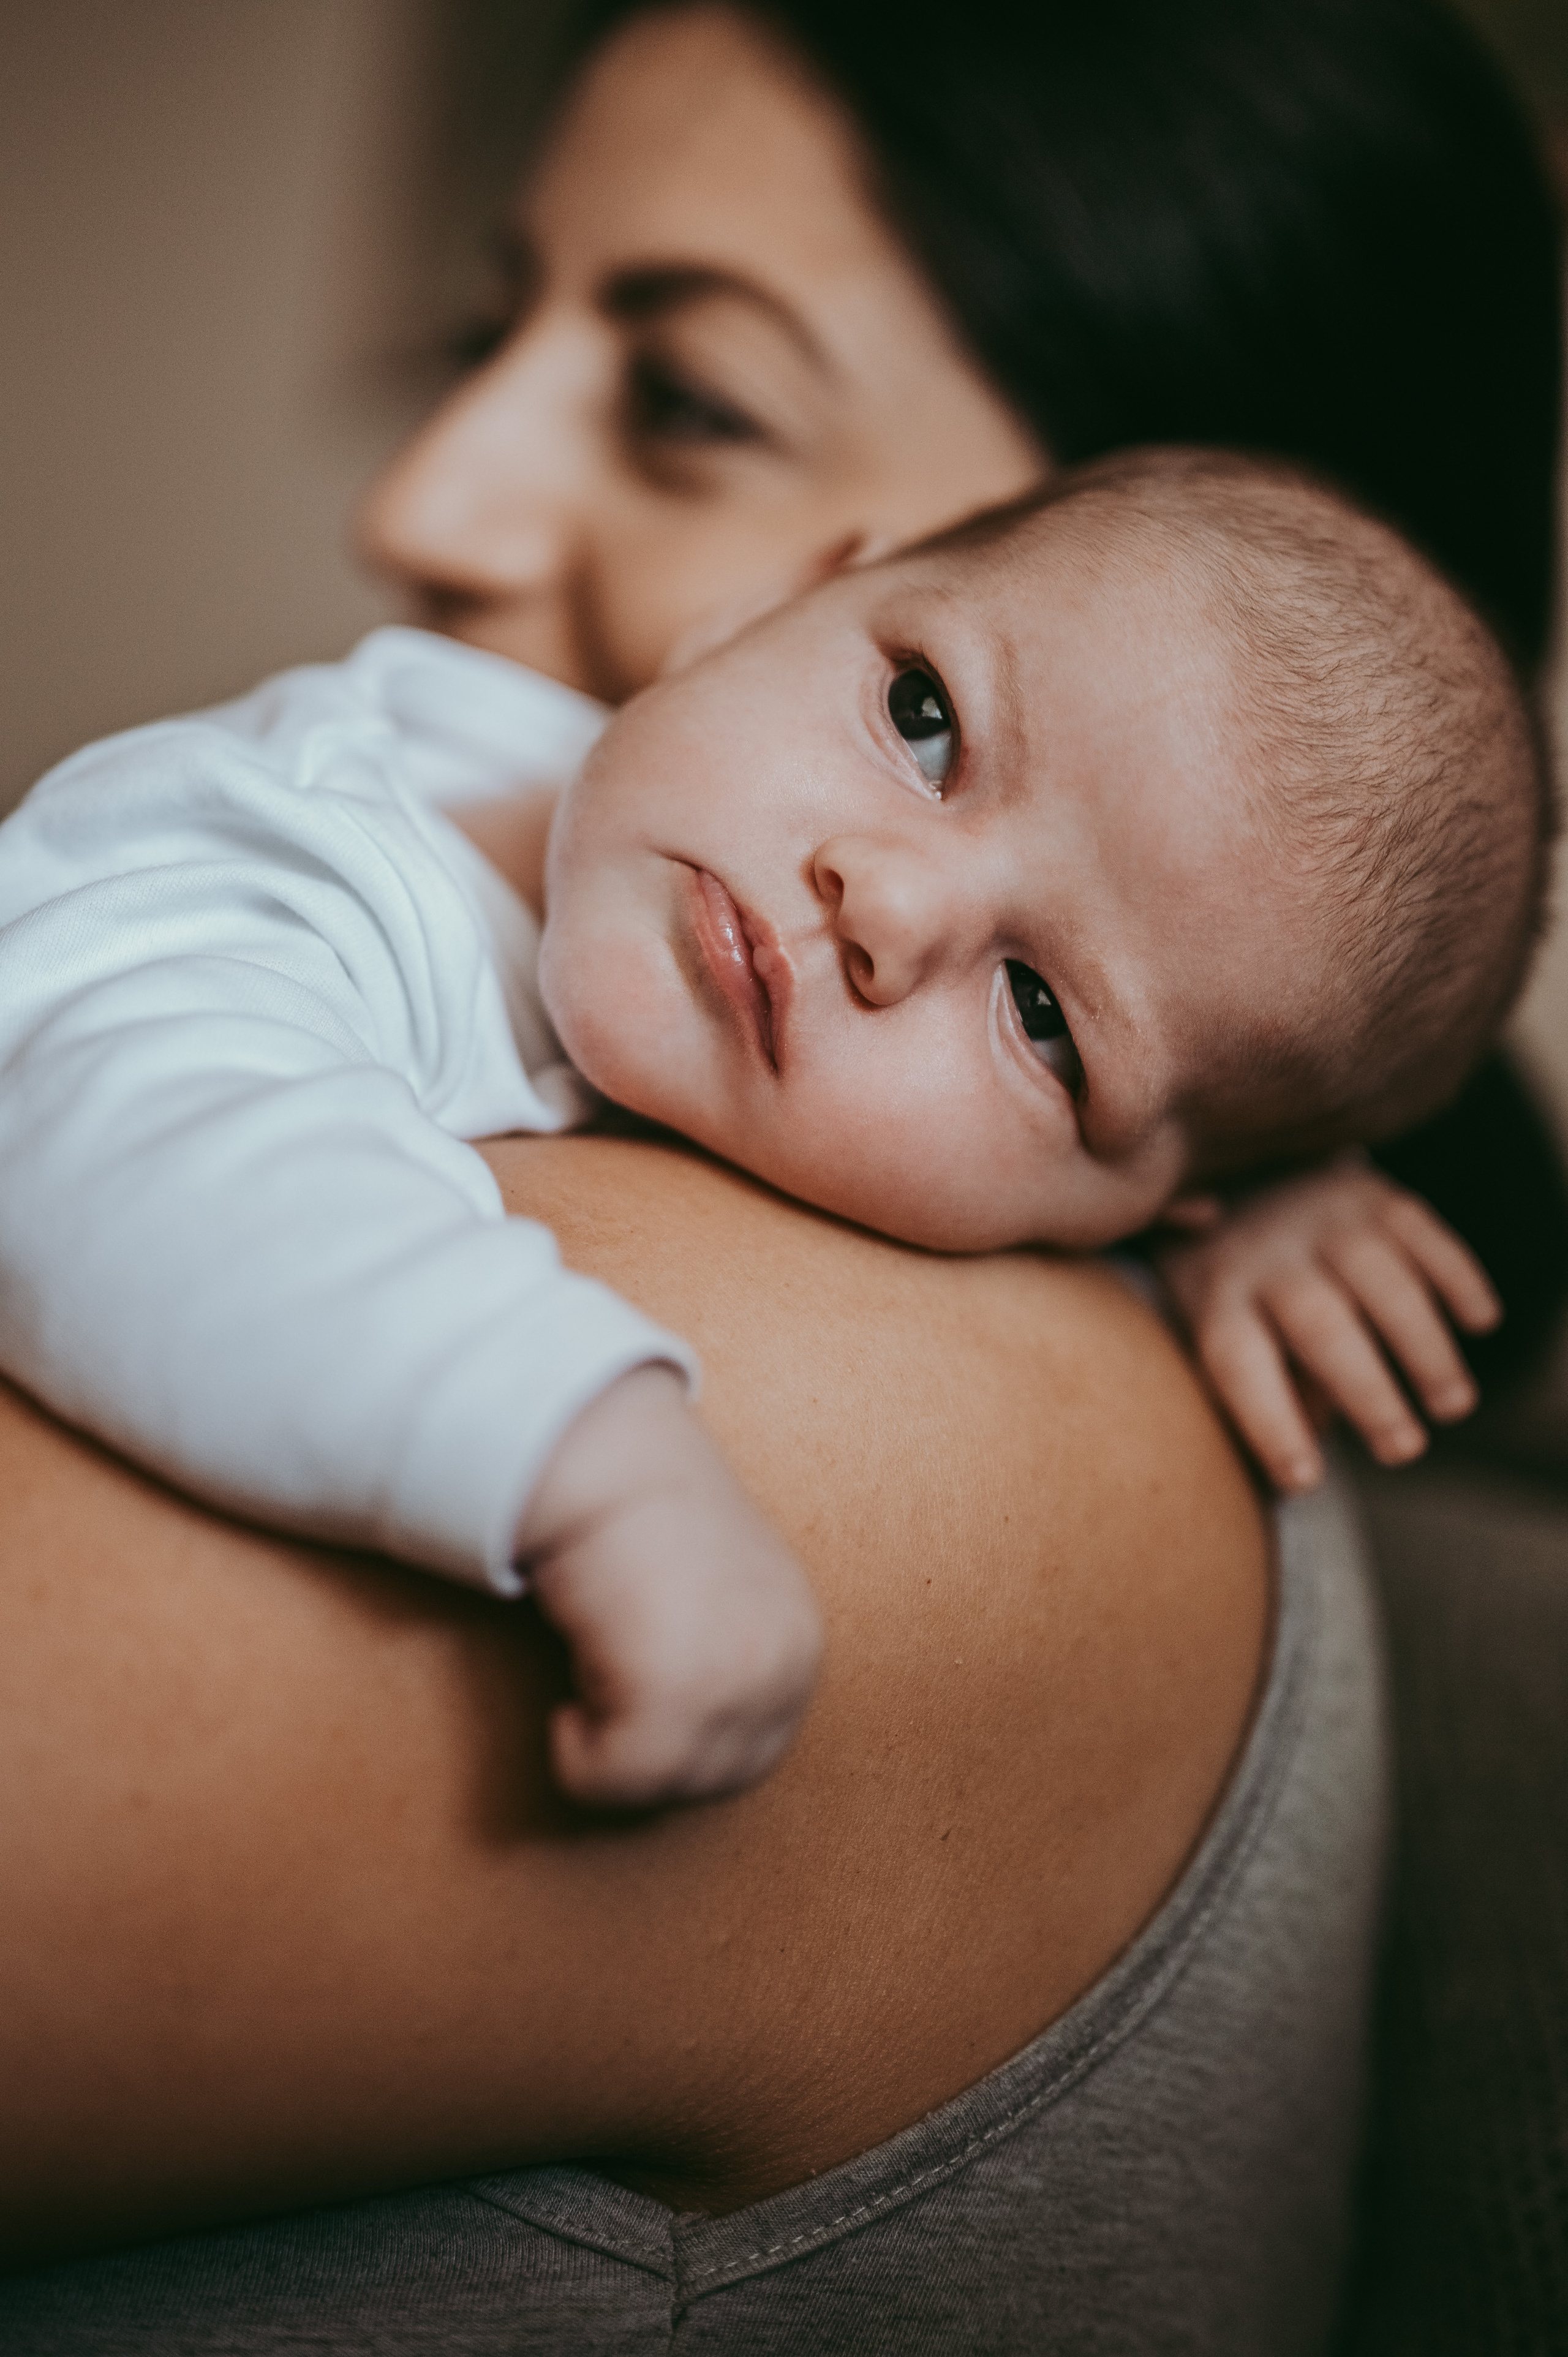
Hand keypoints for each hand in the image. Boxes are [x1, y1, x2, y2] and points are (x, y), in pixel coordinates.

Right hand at [515, 1366, 823, 1807]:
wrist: (605, 1458)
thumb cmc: (638, 1516)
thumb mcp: (721, 1592)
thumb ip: (727, 1656)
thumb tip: (691, 1740)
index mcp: (799, 1641)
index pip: (757, 1752)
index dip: (684, 1751)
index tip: (631, 1717)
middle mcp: (783, 1665)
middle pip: (714, 1779)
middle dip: (649, 1761)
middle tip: (599, 1709)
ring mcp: (736, 1680)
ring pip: (663, 1786)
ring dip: (609, 1757)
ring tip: (582, 1689)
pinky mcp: (676, 1688)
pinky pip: (618, 1778)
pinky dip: (577, 1757)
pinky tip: (564, 1703)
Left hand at [1152, 1155, 1501, 1492]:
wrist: (1243, 1173)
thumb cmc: (1233, 1287)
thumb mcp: (1216, 1331)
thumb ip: (1264, 1392)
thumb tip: (1303, 1453)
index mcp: (1216, 1297)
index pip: (1237, 1364)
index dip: (1270, 1424)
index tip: (1304, 1481)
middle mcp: (1267, 1253)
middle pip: (1320, 1325)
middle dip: (1367, 1392)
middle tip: (1403, 1451)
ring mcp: (1323, 1217)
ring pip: (1382, 1282)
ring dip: (1424, 1347)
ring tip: (1452, 1407)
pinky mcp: (1374, 1194)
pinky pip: (1424, 1235)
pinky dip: (1458, 1279)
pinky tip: (1481, 1323)